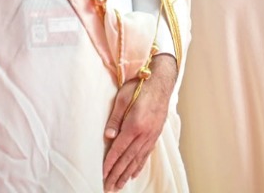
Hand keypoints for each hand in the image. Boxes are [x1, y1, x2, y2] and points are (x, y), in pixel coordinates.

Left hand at [102, 54, 176, 191]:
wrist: (161, 81)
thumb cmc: (140, 86)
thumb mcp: (122, 98)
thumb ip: (115, 118)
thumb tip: (108, 136)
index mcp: (134, 125)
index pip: (119, 149)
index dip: (109, 163)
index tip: (102, 174)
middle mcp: (144, 134)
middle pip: (128, 159)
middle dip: (117, 174)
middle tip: (108, 188)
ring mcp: (151, 135)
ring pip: (137, 159)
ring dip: (127, 174)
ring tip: (119, 185)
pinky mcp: (155, 134)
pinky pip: (146, 154)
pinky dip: (139, 166)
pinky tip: (133, 174)